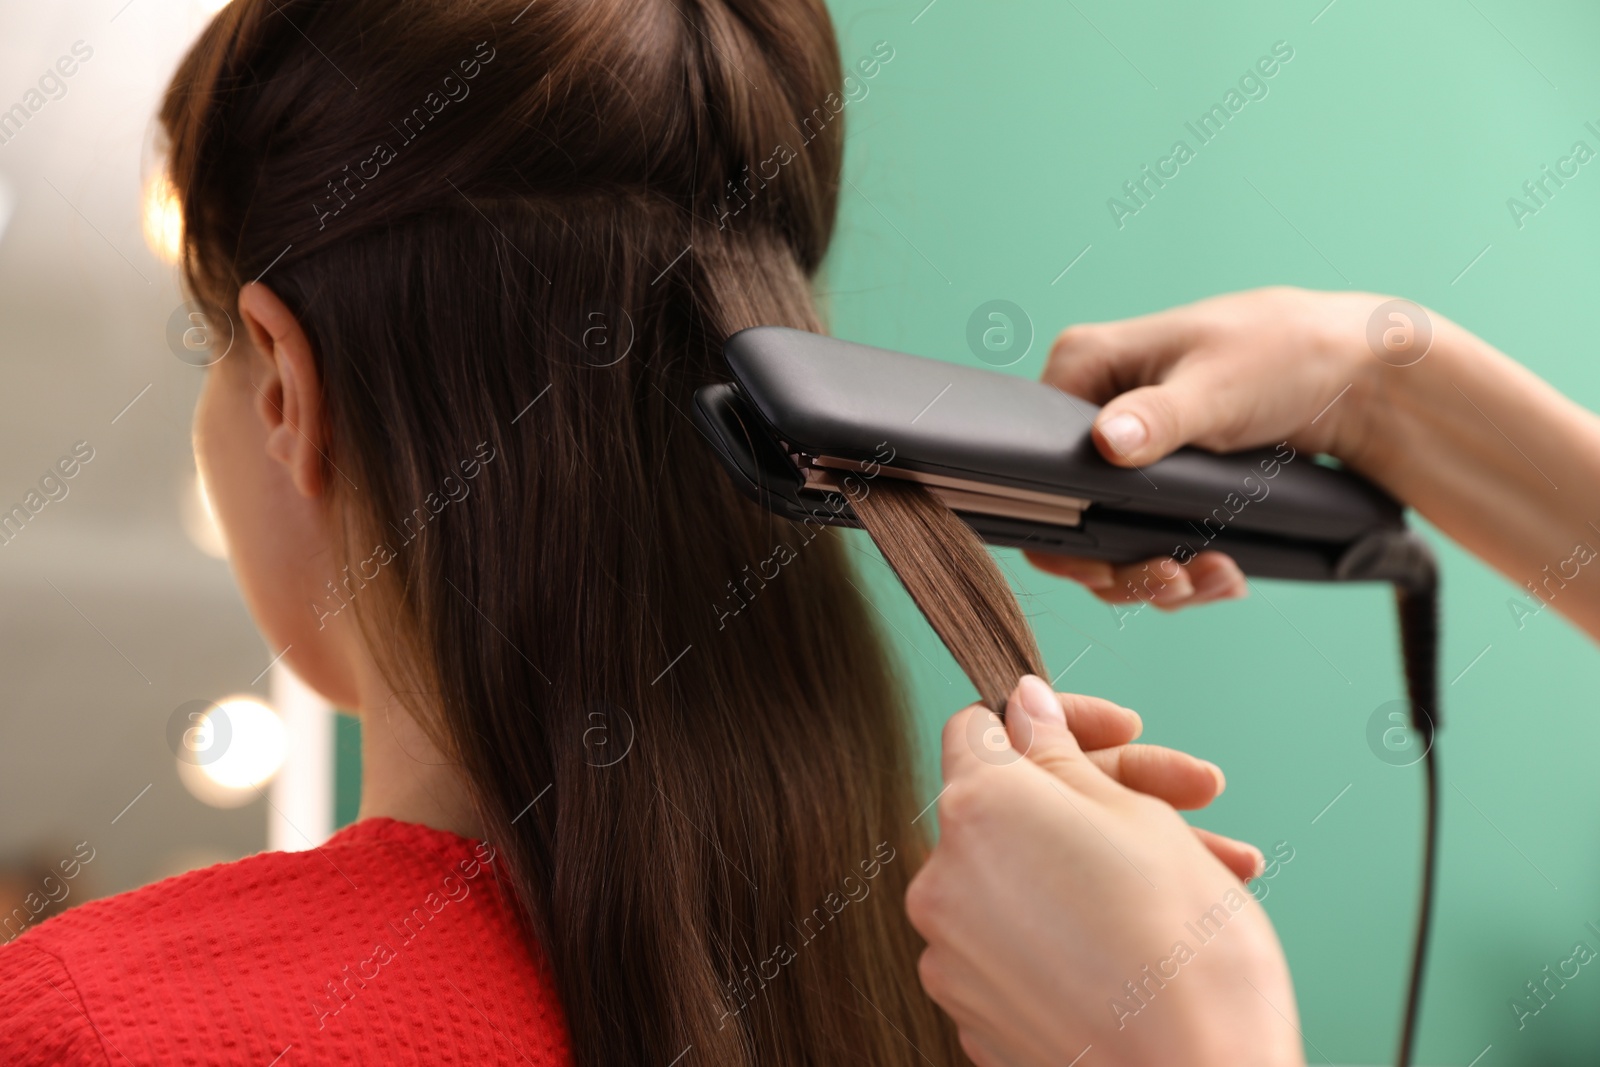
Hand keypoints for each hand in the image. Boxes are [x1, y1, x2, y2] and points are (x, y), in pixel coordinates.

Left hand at [908, 675, 1303, 1066]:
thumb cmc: (1185, 952)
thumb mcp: (1138, 817)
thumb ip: (1062, 755)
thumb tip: (1022, 708)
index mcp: (975, 810)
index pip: (979, 728)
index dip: (1053, 719)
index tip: (1121, 731)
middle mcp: (941, 882)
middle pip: (1013, 807)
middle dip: (1107, 794)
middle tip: (1196, 802)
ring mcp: (953, 958)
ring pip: (1026, 878)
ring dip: (1106, 862)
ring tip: (1212, 872)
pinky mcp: (977, 1016)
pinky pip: (1021, 944)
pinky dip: (1077, 926)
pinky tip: (1155, 934)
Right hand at [1027, 286, 1432, 606]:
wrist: (1356, 379)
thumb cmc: (1283, 353)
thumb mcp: (1217, 387)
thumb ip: (1158, 418)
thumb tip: (1107, 440)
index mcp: (1083, 368)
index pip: (1032, 460)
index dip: (1061, 523)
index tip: (1106, 563)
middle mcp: (1094, 411)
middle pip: (1068, 515)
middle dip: (1119, 564)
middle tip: (1170, 581)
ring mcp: (1128, 454)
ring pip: (1108, 540)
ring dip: (1156, 576)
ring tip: (1210, 579)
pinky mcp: (1162, 484)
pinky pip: (1147, 542)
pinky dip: (1183, 570)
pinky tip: (1222, 573)